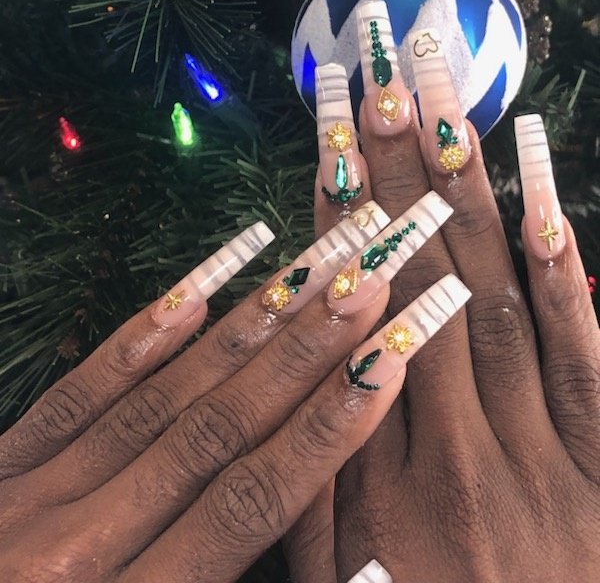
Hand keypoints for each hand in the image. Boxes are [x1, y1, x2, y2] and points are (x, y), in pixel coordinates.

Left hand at [0, 180, 462, 580]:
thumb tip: (335, 558)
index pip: (249, 502)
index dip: (325, 430)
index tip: (386, 361)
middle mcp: (79, 545)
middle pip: (213, 432)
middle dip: (301, 355)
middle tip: (365, 284)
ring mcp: (29, 496)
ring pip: (158, 399)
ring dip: (240, 332)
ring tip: (306, 274)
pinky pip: (78, 394)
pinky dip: (137, 341)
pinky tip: (190, 293)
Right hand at [291, 4, 598, 582]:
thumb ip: (309, 481)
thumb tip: (290, 369)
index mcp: (379, 484)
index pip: (354, 317)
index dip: (342, 220)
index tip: (334, 137)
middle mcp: (459, 453)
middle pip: (424, 284)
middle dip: (404, 174)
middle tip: (389, 82)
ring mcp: (544, 455)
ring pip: (500, 301)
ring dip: (475, 199)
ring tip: (451, 110)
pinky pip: (587, 362)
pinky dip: (565, 279)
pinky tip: (545, 206)